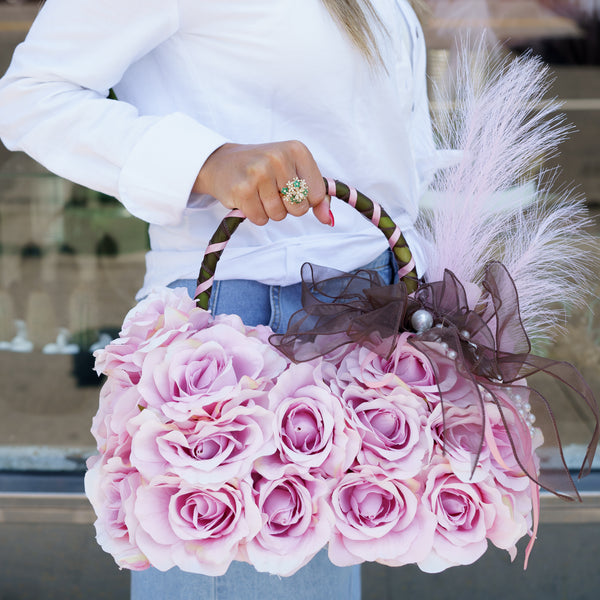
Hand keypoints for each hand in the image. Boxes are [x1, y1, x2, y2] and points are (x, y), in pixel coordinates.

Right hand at [192, 141, 330, 225]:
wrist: (222, 162)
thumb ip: (316, 196)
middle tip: (273, 191)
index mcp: (297, 150)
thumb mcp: (294, 172)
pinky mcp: (242, 189)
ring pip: (280, 215)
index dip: (305, 200)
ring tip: (260, 194)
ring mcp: (259, 172)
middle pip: (299, 207)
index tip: (292, 189)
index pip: (317, 194)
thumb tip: (329, 220)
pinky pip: (261, 219)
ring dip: (270, 212)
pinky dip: (256, 215)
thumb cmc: (264, 169)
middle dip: (288, 207)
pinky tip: (248, 199)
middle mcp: (279, 158)